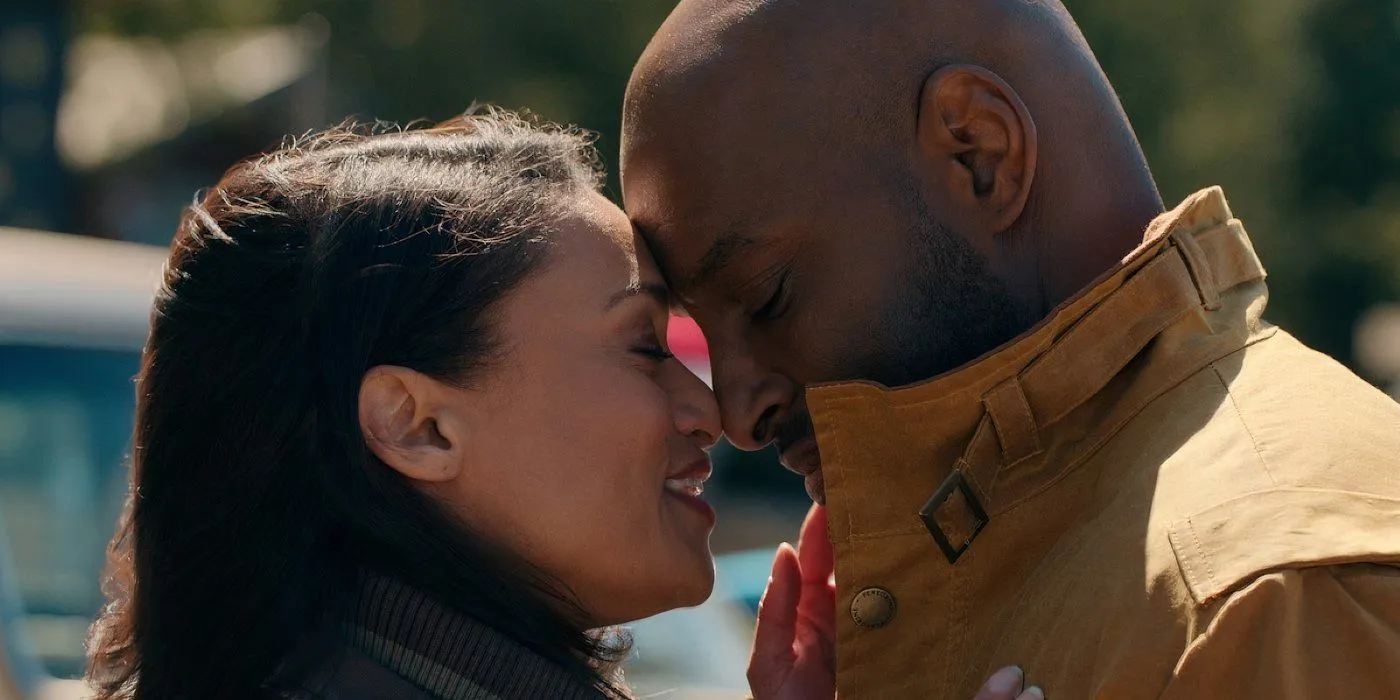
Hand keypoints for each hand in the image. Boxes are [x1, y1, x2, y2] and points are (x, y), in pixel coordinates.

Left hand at [747, 505, 1043, 699]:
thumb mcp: (771, 663)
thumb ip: (776, 612)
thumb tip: (784, 552)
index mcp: (813, 610)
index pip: (821, 557)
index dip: (828, 523)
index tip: (844, 489)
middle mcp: (847, 616)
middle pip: (865, 566)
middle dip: (877, 534)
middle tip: (895, 498)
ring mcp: (877, 635)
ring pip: (896, 590)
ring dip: (909, 563)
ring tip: (925, 529)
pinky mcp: (905, 658)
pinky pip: (921, 627)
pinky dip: (933, 605)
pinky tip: (948, 583)